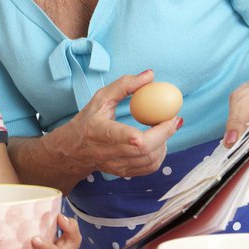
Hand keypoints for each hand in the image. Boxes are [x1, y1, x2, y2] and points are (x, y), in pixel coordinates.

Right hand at [60, 71, 182, 179]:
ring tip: (164, 128)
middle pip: (142, 149)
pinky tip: (158, 142)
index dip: (136, 134)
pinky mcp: (124, 173)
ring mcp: (116, 165)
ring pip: (149, 160)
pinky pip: (150, 167)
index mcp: (97, 131)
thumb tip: (150, 75)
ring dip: (164, 143)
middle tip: (174, 119)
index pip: (117, 136)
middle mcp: (106, 151)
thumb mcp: (101, 98)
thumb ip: (124, 85)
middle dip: (164, 133)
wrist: (74, 150)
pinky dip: (160, 154)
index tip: (154, 122)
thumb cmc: (89, 120)